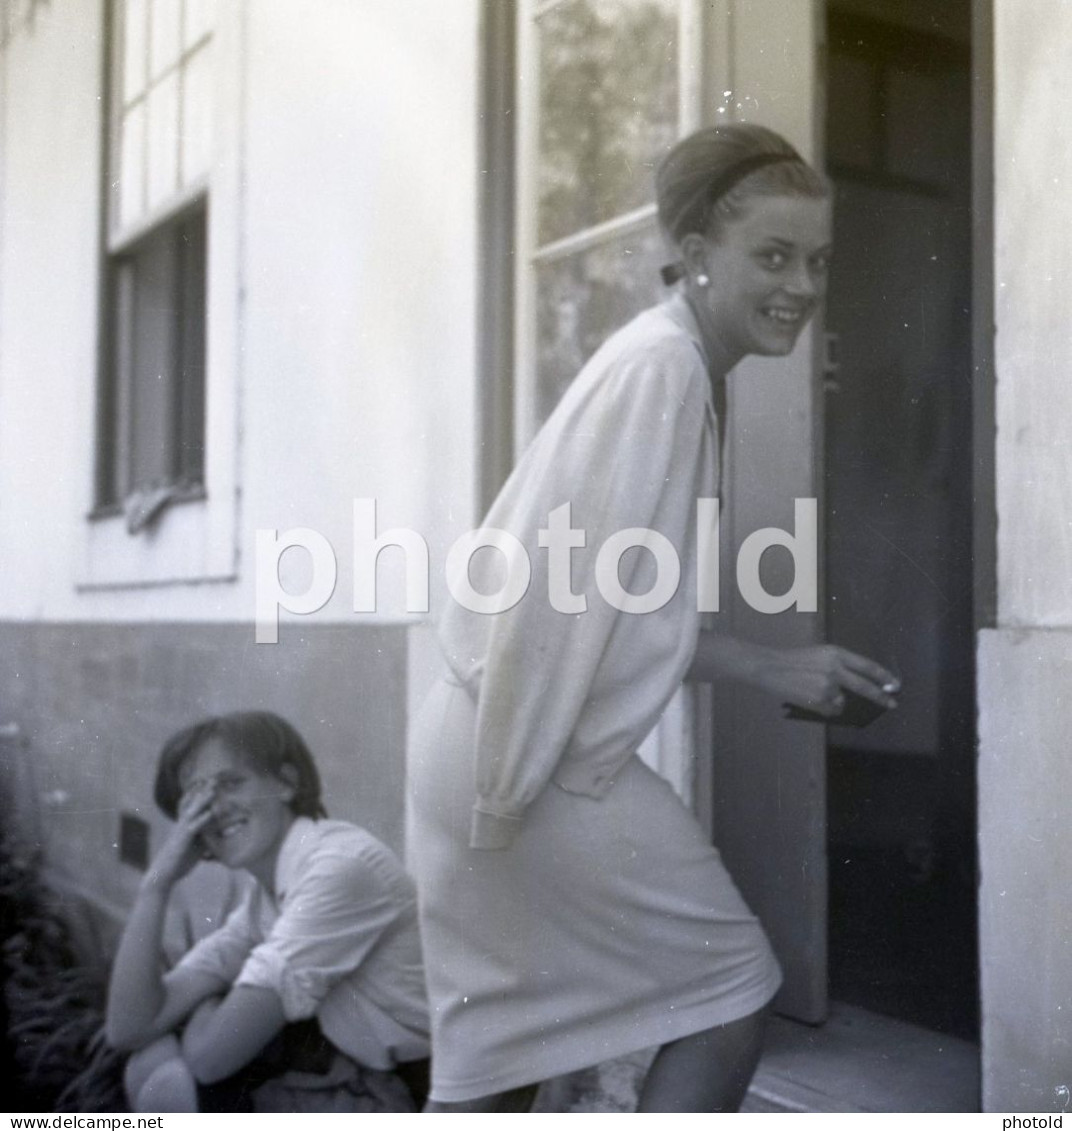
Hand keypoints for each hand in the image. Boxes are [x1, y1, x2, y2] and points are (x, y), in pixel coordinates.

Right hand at [142, 782, 215, 891]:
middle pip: (191, 803)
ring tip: (213, 788)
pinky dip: (203, 819)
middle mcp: (181, 825)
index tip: (210, 780)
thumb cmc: (178, 863)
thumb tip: (214, 834)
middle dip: (202, 790)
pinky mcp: (182, 841)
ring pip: (192, 811)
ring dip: (203, 799)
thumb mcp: (195, 847)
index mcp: (183, 825)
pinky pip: (193, 827)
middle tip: (214, 777)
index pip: (190, 804)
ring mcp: (180, 832)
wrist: (162, 877)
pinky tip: (211, 812)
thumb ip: (203, 837)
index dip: (199, 792)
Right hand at [754, 644, 898, 718]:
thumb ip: (838, 666)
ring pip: (842, 702)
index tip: (895, 684)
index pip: (867, 666)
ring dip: (833, 702)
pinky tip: (810, 699)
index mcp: (836, 653)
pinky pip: (830, 710)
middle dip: (880, 697)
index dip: (883, 676)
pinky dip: (824, 708)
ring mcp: (828, 686)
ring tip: (813, 691)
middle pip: (865, 686)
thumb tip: (856, 686)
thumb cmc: (793, 660)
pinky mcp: (819, 700)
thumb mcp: (819, 655)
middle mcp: (836, 669)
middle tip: (892, 703)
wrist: (770, 667)